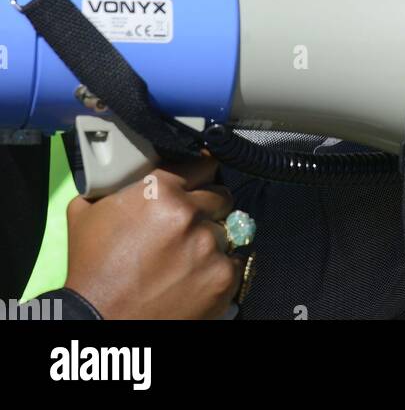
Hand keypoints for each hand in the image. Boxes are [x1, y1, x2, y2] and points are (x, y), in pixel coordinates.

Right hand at [64, 156, 242, 320]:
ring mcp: (208, 246)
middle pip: (221, 196)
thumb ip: (110, 184)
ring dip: (212, 239)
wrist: (100, 322)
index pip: (202, 164)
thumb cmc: (91, 271)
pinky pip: (235, 261)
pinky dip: (221, 267)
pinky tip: (200, 275)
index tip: (199, 183)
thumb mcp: (87, 213)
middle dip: (208, 208)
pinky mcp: (222, 278)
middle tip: (190, 225)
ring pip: (228, 229)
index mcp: (160, 190)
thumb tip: (121, 169)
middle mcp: (188, 213)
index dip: (200, 175)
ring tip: (189, 256)